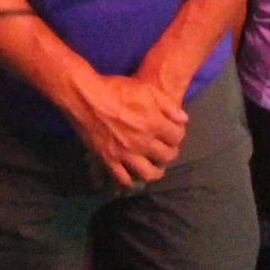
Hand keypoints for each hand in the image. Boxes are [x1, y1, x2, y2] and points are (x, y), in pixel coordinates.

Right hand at [63, 70, 187, 187]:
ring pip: (148, 173)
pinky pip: (123, 178)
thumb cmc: (117, 89)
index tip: (174, 132)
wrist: (86, 96)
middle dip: (170, 153)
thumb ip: (168, 105)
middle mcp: (142, 142)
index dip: (178, 134)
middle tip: (167, 149)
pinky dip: (131, 180)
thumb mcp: (146, 89)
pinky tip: (133, 174)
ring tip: (156, 168)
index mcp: (153, 123)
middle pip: (166, 157)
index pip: (177, 137)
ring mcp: (125, 153)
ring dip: (156, 172)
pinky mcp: (109, 159)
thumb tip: (184, 120)